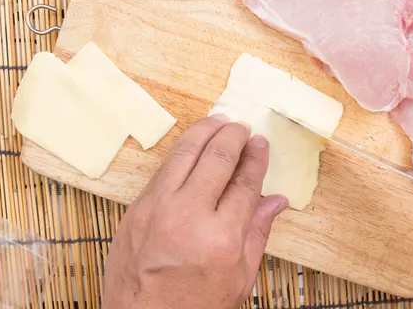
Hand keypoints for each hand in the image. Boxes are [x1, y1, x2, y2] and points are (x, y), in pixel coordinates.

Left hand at [103, 115, 288, 308]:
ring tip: (218, 122)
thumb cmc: (195, 307)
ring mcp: (157, 209)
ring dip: (204, 132)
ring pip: (184, 153)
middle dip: (233, 136)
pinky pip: (162, 170)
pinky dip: (180, 152)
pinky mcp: (136, 209)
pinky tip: (191, 146)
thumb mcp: (239, 278)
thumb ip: (257, 232)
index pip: (244, 182)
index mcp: (222, 237)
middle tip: (242, 128)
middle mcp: (189, 216)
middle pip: (216, 158)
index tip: (260, 144)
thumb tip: (276, 200)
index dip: (255, 158)